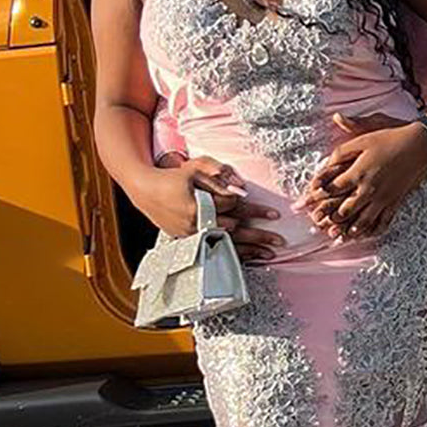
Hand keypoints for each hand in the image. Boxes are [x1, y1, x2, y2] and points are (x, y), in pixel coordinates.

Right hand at [135, 155, 284, 260]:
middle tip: (280, 241)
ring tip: (271, 254)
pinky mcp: (190, 243)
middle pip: (235, 232)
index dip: (254, 210)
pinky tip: (250, 259)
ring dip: (250, 250)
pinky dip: (234, 256)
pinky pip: (216, 251)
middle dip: (259, 236)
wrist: (146, 192)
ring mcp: (193, 237)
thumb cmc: (173, 177)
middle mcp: (197, 225)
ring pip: (226, 246)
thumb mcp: (194, 167)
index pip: (232, 208)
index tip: (274, 214)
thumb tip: (241, 186)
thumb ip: (217, 172)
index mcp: (199, 207)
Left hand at [296, 113, 426, 237]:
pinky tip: (364, 236)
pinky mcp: (395, 202)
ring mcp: (383, 198)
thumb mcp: (364, 138)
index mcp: (359, 172)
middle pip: (345, 210)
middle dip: (329, 218)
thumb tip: (325, 161)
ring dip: (348, 230)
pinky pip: (383, 221)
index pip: (332, 189)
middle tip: (317, 224)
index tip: (305, 202)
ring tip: (336, 237)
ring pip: (363, 221)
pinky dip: (372, 231)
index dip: (316, 196)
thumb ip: (342, 151)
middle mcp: (369, 189)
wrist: (420, 144)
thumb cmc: (390, 138)